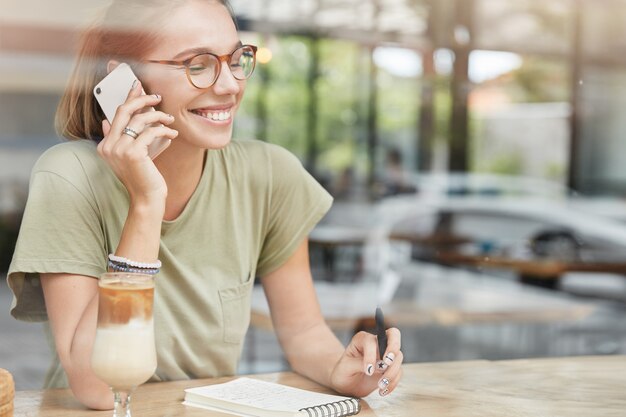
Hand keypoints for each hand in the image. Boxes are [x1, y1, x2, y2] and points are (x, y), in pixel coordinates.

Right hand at [97, 80, 177, 203]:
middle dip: (142, 99)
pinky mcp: (133, 153)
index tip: (138, 86)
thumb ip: (126, 138)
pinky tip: (173, 132)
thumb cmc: (144, 176)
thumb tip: (112, 120)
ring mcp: (119, 149)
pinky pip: (151, 132)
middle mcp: (108, 146)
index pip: (116, 114)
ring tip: (170, 119)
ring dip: (158, 116)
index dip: (128, 98)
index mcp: (105, 145)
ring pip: (140, 120)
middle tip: (157, 96)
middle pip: (124, 111)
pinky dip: (164, 130)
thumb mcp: (133, 155)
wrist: (147, 198)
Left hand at [329, 328, 402, 397]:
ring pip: (398, 357)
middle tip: (387, 363)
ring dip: (391, 373)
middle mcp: (376, 343)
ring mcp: (385, 354)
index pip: (371, 341)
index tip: (368, 370)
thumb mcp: (346, 368)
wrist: (346, 383)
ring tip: (380, 385)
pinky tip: (382, 390)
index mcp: (362, 339)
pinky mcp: (390, 367)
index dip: (371, 354)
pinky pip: (399, 372)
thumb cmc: (343, 372)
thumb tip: (379, 365)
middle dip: (393, 348)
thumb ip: (360, 364)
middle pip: (393, 335)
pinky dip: (393, 382)